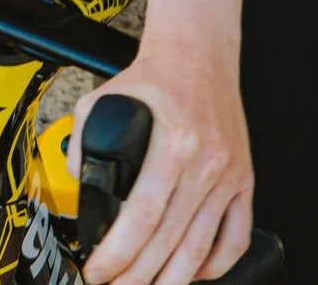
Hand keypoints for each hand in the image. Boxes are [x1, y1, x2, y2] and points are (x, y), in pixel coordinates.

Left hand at [76, 47, 254, 284]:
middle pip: (169, 242)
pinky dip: (216, 263)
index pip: (142, 217)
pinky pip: (235, 236)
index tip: (98, 270)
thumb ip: (82, 139)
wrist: (199, 55)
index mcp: (174, 144)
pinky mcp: (242, 182)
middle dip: (137, 276)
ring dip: (172, 280)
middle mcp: (205, 164)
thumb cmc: (156, 76)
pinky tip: (195, 273)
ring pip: (201, 248)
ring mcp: (228, 176)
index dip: (118, 253)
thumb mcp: (103, 98)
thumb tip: (75, 181)